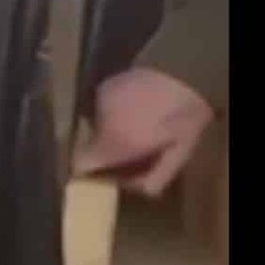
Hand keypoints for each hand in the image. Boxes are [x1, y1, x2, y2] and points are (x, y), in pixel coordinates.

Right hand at [73, 68, 213, 196]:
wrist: (185, 75)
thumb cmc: (181, 121)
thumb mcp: (176, 156)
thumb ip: (152, 179)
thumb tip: (134, 189)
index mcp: (112, 145)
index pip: (79, 165)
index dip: (87, 172)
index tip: (100, 174)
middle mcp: (98, 124)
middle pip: (87, 145)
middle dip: (102, 150)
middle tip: (126, 148)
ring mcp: (98, 103)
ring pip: (93, 125)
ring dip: (107, 128)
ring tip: (131, 124)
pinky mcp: (103, 86)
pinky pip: (100, 106)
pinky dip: (111, 110)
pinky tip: (131, 107)